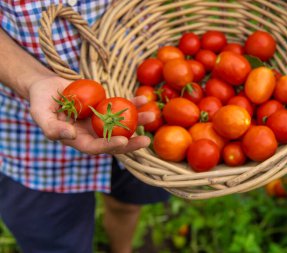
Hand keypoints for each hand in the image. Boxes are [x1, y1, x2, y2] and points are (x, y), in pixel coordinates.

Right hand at [29, 75, 153, 153]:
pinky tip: (143, 98)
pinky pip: (121, 106)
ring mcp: (100, 120)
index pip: (96, 147)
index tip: (123, 141)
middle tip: (146, 140)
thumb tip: (70, 135)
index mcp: (79, 140)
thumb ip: (52, 127)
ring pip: (121, 124)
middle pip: (114, 141)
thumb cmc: (40, 101)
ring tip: (151, 117)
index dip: (109, 146)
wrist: (47, 85)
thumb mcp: (40, 114)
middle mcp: (92, 133)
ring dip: (137, 122)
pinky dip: (132, 103)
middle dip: (131, 142)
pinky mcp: (105, 107)